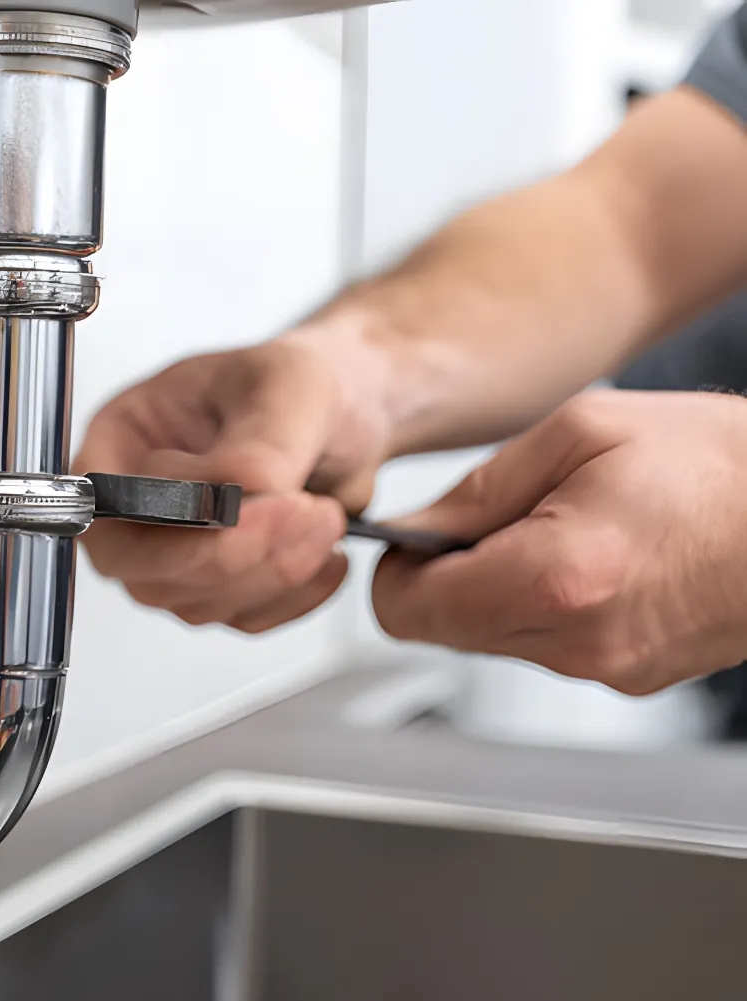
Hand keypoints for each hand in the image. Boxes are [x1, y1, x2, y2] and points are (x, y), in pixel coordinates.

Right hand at [74, 336, 390, 632]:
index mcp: (123, 438)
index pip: (107, 502)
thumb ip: (256, 445)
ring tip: (325, 517)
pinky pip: (243, 617)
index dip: (170, 514)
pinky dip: (293, 595)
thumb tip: (233, 494)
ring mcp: (172, 552)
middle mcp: (136, 503)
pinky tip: (326, 552)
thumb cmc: (298, 381)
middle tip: (302, 511)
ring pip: (197, 600)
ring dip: (272, 571)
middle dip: (231, 553)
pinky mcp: (220, 586)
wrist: (350, 411)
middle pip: (144, 567)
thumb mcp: (284, 385)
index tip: (248, 498)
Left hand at [374, 389, 746, 694]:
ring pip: (495, 640)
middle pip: (446, 631)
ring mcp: (609, 669)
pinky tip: (595, 556)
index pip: (407, 611)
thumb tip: (415, 528)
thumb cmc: (722, 463)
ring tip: (560, 529)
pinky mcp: (634, 676)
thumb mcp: (584, 432)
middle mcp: (577, 642)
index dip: (398, 569)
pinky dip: (547, 606)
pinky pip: (550, 646)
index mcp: (553, 580)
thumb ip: (480, 489)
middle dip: (449, 576)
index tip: (416, 537)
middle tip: (496, 518)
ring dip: (499, 589)